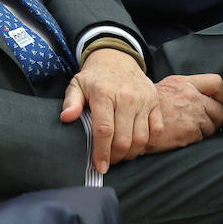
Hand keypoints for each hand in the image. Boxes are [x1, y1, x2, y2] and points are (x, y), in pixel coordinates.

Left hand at [60, 47, 159, 173]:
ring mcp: (143, 99)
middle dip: (115, 156)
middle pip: (124, 138)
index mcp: (104, 93)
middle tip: (108, 161)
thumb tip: (66, 118)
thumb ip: (71, 102)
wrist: (117, 57)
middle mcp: (126, 97)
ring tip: (120, 155)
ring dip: (131, 153)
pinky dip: (147, 142)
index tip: (100, 166)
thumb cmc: (95, 77)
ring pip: (141, 138)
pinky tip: (135, 145)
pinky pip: (156, 129)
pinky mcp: (155, 101)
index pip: (104, 130)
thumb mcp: (77, 84)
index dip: (102, 152)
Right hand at [143, 74, 222, 153]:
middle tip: (202, 122)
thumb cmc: (147, 106)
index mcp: (185, 83)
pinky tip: (181, 137)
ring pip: (212, 127)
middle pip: (221, 111)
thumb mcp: (165, 88)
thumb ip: (185, 89)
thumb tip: (202, 97)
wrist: (132, 120)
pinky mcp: (190, 132)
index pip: (217, 83)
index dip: (221, 95)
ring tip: (187, 130)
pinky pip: (202, 138)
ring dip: (204, 131)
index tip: (218, 102)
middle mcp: (191, 97)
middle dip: (214, 119)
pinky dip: (194, 140)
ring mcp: (192, 115)